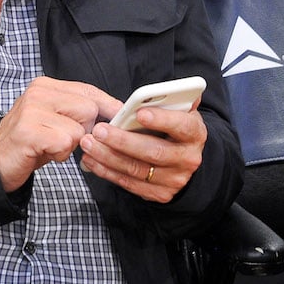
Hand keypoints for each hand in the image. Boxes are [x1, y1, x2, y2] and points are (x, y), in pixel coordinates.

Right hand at [0, 77, 122, 192]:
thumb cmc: (30, 141)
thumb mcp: (54, 118)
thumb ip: (78, 111)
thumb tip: (115, 113)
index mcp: (46, 85)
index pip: (89, 90)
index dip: (108, 105)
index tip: (120, 117)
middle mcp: (38, 92)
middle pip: (89, 109)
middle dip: (85, 131)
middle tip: (64, 140)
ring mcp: (32, 110)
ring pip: (79, 129)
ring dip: (70, 145)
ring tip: (50, 146)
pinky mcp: (29, 131)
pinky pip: (66, 143)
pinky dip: (60, 154)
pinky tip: (44, 152)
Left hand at [79, 101, 207, 202]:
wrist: (183, 159)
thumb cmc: (174, 128)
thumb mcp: (180, 112)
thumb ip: (174, 100)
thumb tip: (172, 90)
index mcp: (194, 134)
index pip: (181, 126)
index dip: (161, 120)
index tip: (140, 113)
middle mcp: (188, 159)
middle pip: (154, 151)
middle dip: (123, 141)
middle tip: (99, 130)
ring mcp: (174, 179)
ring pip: (137, 169)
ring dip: (108, 156)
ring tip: (88, 143)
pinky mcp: (160, 194)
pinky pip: (129, 183)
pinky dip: (107, 172)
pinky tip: (91, 160)